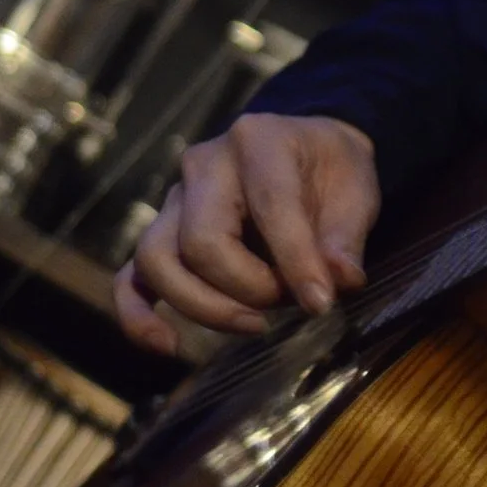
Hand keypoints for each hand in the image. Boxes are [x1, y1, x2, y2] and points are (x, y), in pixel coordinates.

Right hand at [113, 112, 380, 356]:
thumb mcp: (357, 190)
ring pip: (156, 260)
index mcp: (259, 141)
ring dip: (204, 306)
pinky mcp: (160, 235)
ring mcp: (174, 200)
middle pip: (200, 240)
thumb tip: (338, 281)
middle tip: (289, 300)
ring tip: (255, 323)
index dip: (295, 261)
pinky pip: (130, 279)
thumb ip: (345, 237)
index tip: (322, 303)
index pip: (270, 206)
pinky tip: (167, 345)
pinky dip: (138, 317)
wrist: (304, 149)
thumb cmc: (329, 170)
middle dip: (247, 287)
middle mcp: (204, 165)